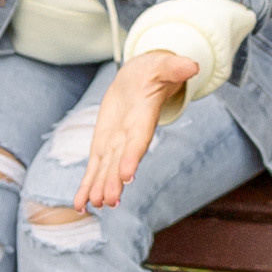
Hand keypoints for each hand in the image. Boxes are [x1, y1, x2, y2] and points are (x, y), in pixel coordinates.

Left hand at [77, 52, 198, 211]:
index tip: (127, 175)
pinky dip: (86, 186)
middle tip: (108, 200)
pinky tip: (79, 204)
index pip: (139, 141)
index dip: (132, 156)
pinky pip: (94, 168)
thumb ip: (175, 67)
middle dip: (114, 181)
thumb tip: (192, 65)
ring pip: (106, 169)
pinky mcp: (103, 146)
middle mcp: (130, 137)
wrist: (139, 79)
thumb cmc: (153, 72)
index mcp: (144, 120)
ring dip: (99, 187)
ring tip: (93, 205)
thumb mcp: (163, 66)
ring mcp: (116, 144)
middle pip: (121, 161)